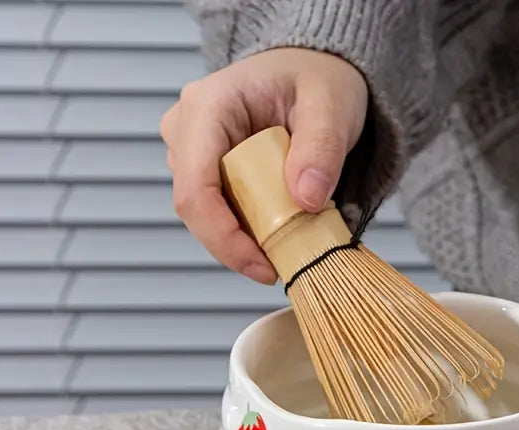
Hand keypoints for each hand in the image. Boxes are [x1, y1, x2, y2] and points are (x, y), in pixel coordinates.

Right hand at [160, 48, 368, 283]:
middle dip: (236, 246)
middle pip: (195, 207)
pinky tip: (274, 235)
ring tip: (284, 246)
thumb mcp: (331, 107)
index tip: (263, 267)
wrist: (312, 73)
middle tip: (281, 266)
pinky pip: (216, 212)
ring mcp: (190, 150)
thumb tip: (306, 200)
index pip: (197, 186)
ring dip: (241, 240)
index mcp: (208, 107)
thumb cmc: (317, 79)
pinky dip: (244, 231)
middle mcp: (186, 127)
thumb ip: (321, 149)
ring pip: (203, 214)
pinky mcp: (203, 169)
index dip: (224, 237)